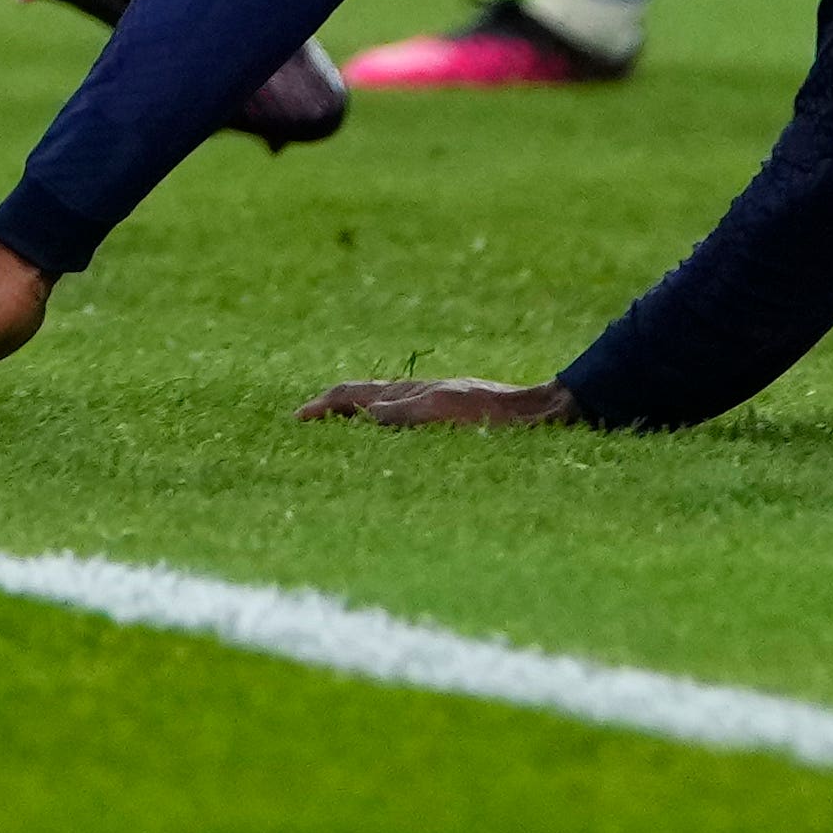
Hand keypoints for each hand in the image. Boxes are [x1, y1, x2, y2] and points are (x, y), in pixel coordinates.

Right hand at [300, 374, 572, 428]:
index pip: (353, 394)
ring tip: (333, 429)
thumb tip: (365, 415)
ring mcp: (431, 405)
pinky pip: (398, 421)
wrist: (537, 413)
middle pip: (362, 397)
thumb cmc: (493, 415)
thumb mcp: (444, 412)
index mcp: (409, 392)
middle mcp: (416, 395)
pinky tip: (383, 441)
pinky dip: (377, 427)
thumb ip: (404, 413)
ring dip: (352, 415)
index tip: (295, 419)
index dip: (322, 406)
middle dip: (331, 407)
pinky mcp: (446, 419)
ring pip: (379, 407)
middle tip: (306, 422)